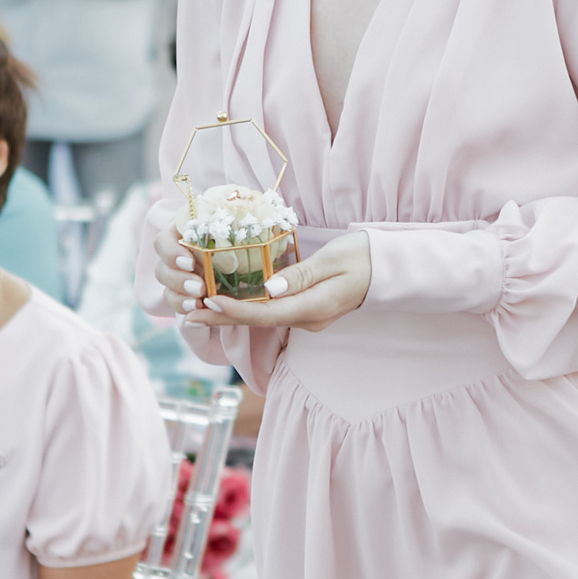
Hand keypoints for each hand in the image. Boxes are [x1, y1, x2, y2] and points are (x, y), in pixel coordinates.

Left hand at [182, 230, 370, 333]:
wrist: (389, 269)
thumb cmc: (363, 257)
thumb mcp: (333, 259)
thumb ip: (301, 275)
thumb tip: (269, 289)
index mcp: (314, 307)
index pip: (266, 313)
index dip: (235, 309)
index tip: (209, 301)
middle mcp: (308, 319)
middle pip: (258, 321)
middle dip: (222, 318)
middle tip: (188, 313)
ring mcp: (308, 318)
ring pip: (262, 318)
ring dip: (231, 314)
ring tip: (198, 308)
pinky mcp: (307, 311)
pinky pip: (272, 313)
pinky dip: (247, 308)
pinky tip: (228, 302)